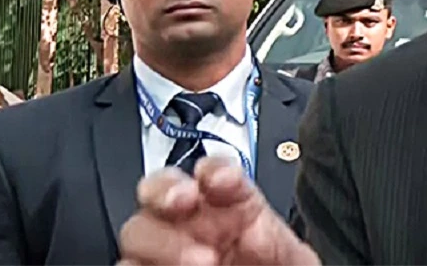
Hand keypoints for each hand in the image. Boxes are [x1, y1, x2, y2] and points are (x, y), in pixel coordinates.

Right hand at [118, 157, 319, 265]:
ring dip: (161, 241)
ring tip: (200, 261)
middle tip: (185, 202)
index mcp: (228, 206)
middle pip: (158, 190)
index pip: (213, 172)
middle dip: (167, 190)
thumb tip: (260, 235)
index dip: (214, 169)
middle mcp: (191, 223)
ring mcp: (165, 250)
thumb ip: (276, 241)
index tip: (224, 180)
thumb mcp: (290, 257)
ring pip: (137, 231)